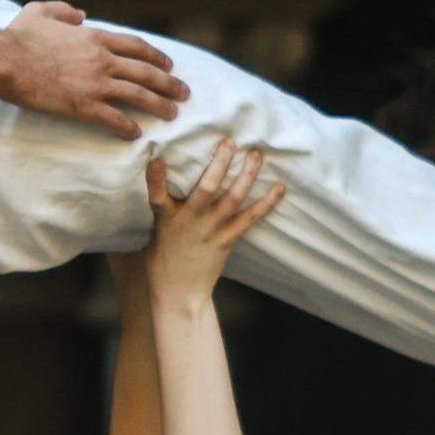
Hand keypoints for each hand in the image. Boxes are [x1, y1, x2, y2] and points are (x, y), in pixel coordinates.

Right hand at [1, 2, 185, 138]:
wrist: (5, 61)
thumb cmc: (18, 37)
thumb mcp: (40, 11)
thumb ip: (63, 9)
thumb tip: (80, 13)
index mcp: (95, 38)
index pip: (136, 46)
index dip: (157, 56)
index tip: (169, 65)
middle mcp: (102, 60)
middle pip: (146, 71)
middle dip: (169, 83)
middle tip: (184, 94)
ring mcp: (95, 83)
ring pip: (138, 95)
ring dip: (159, 105)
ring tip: (172, 115)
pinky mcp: (83, 105)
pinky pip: (114, 118)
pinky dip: (128, 127)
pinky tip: (135, 134)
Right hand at [142, 141, 283, 305]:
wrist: (179, 293)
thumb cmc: (163, 259)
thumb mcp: (156, 230)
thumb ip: (164, 206)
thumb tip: (163, 176)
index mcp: (166, 219)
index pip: (157, 196)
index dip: (155, 178)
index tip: (157, 159)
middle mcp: (191, 222)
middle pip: (207, 189)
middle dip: (219, 164)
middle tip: (230, 142)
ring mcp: (212, 231)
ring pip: (232, 198)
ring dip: (246, 175)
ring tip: (256, 155)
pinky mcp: (228, 240)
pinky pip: (250, 219)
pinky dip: (266, 203)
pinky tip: (279, 188)